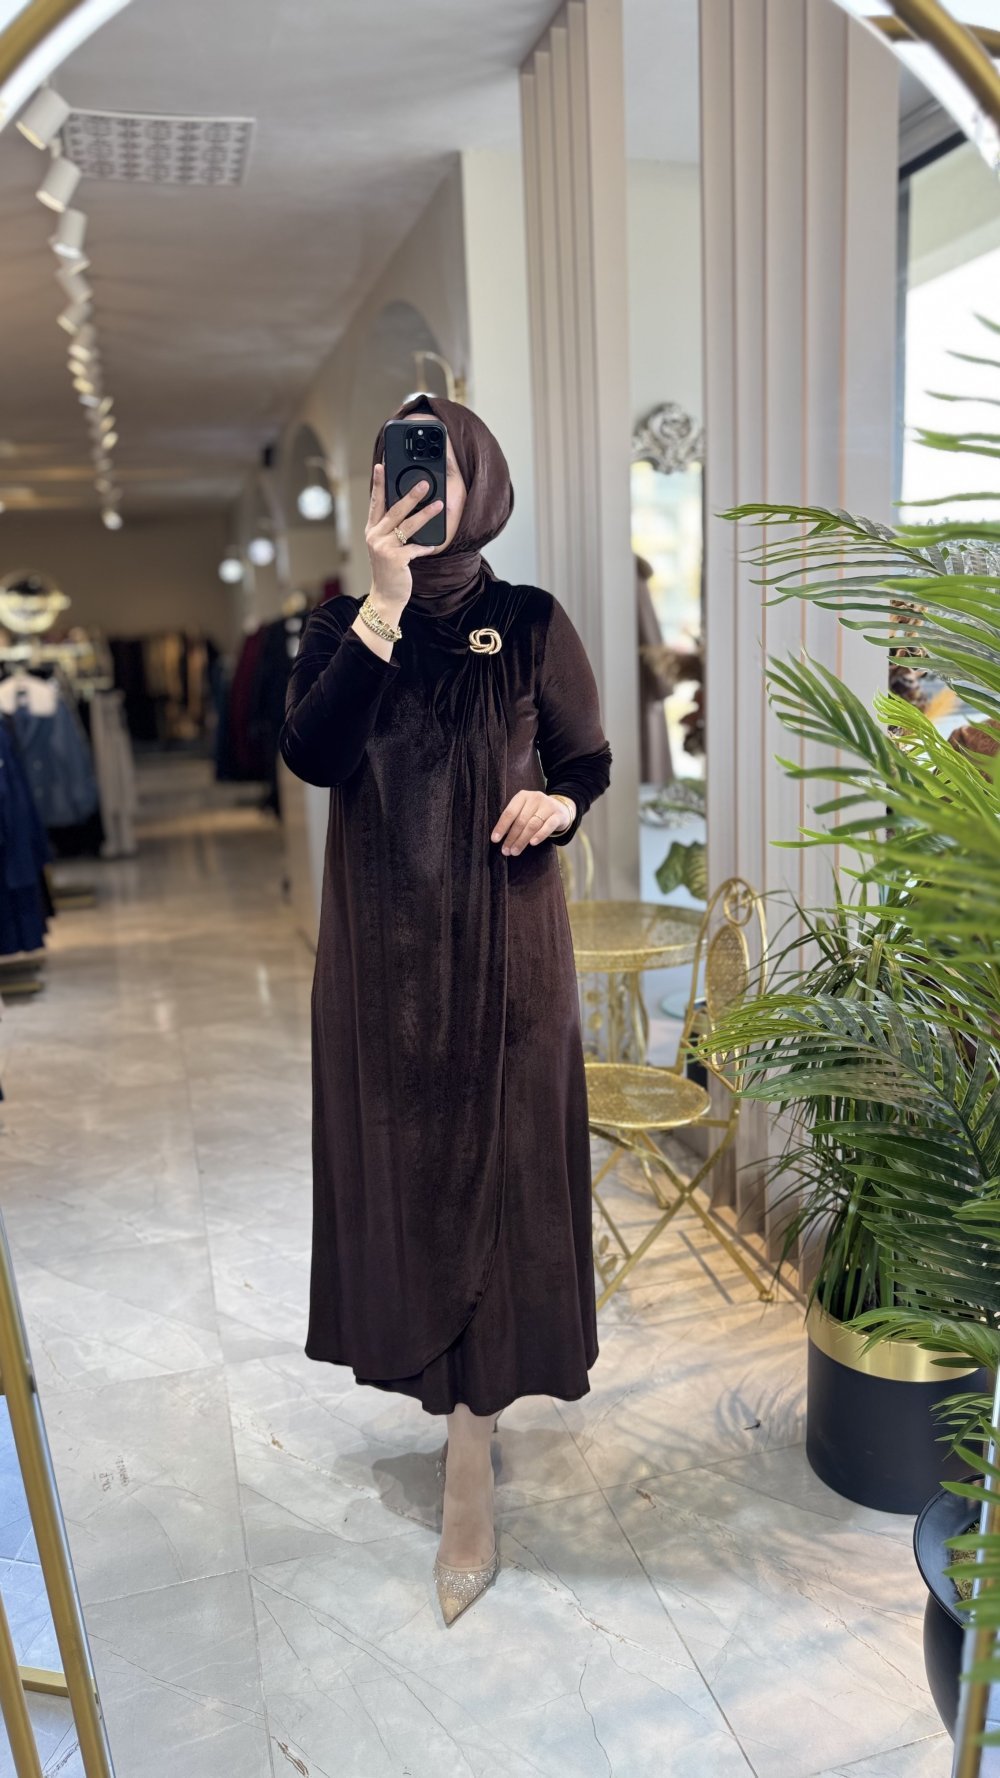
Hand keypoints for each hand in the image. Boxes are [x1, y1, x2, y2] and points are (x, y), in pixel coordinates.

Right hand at [365, 464, 443, 606]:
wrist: (385, 596)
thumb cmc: (389, 569)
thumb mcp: (385, 546)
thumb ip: (392, 528)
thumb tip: (409, 508)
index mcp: (372, 529)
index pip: (375, 502)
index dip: (378, 483)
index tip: (381, 466)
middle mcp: (375, 536)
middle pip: (394, 510)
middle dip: (410, 495)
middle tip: (424, 483)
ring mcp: (383, 548)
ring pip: (407, 526)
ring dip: (425, 514)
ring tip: (438, 504)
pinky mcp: (395, 560)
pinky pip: (415, 548)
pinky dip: (425, 547)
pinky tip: (432, 546)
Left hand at [491, 790, 574, 854]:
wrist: (561, 808)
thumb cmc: (536, 812)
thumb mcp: (524, 811)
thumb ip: (514, 820)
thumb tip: (499, 837)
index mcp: (522, 796)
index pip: (509, 812)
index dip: (501, 827)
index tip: (495, 840)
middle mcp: (535, 798)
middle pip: (520, 821)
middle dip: (511, 838)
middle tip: (506, 851)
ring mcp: (548, 806)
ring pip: (532, 825)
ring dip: (522, 840)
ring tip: (515, 851)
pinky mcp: (558, 815)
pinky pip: (548, 826)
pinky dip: (540, 835)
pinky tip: (532, 843)